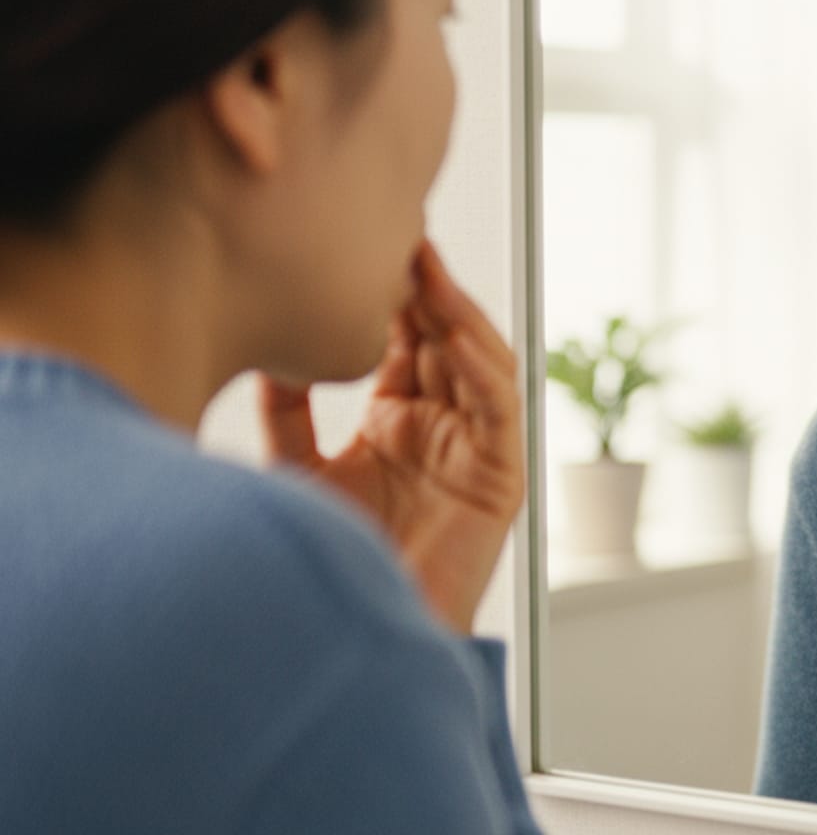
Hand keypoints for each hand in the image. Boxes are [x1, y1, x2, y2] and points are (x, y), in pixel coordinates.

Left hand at [260, 240, 524, 633]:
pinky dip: (483, 367)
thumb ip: (287, 413)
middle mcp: (443, 425)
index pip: (405, 337)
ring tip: (427, 269)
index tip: (364, 241)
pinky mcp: (502, 475)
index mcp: (399, 419)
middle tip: (400, 232)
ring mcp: (476, 446)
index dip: (391, 291)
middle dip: (426, 286)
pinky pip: (500, 407)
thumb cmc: (340, 561)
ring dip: (455, 313)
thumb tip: (268, 351)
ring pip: (477, 360)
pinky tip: (457, 335)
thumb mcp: (297, 470)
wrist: (367, 632)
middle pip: (443, 337)